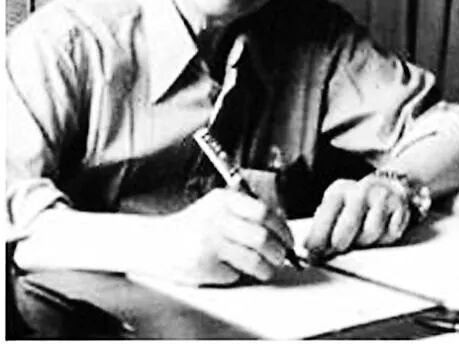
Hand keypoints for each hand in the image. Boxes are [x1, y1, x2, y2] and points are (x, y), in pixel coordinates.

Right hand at [152, 188, 293, 285]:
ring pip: (253, 259)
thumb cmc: (193, 226)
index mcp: (223, 199)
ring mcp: (209, 242)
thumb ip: (244, 212)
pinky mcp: (203, 265)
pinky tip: (231, 268)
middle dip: (278, 251)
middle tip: (280, 257)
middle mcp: (216, 218)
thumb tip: (280, 229)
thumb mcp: (216, 207)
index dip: (281, 228)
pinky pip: (235, 274)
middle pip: (261, 237)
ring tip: (264, 269)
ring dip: (265, 268)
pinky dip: (239, 274)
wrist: (156, 242)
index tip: (288, 240)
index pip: (263, 212)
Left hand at [305, 175, 410, 259]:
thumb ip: (323, 224)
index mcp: (339, 190)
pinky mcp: (400, 206)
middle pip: (348, 223)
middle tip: (338, 249)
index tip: (313, 252)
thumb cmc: (357, 203)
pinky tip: (382, 230)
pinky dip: (385, 238)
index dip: (319, 235)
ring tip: (363, 236)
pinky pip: (391, 233)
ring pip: (371, 232)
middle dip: (341, 242)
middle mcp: (360, 190)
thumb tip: (308, 248)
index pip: (326, 213)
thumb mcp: (337, 206)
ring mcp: (381, 197)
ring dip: (365, 242)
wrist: (390, 185)